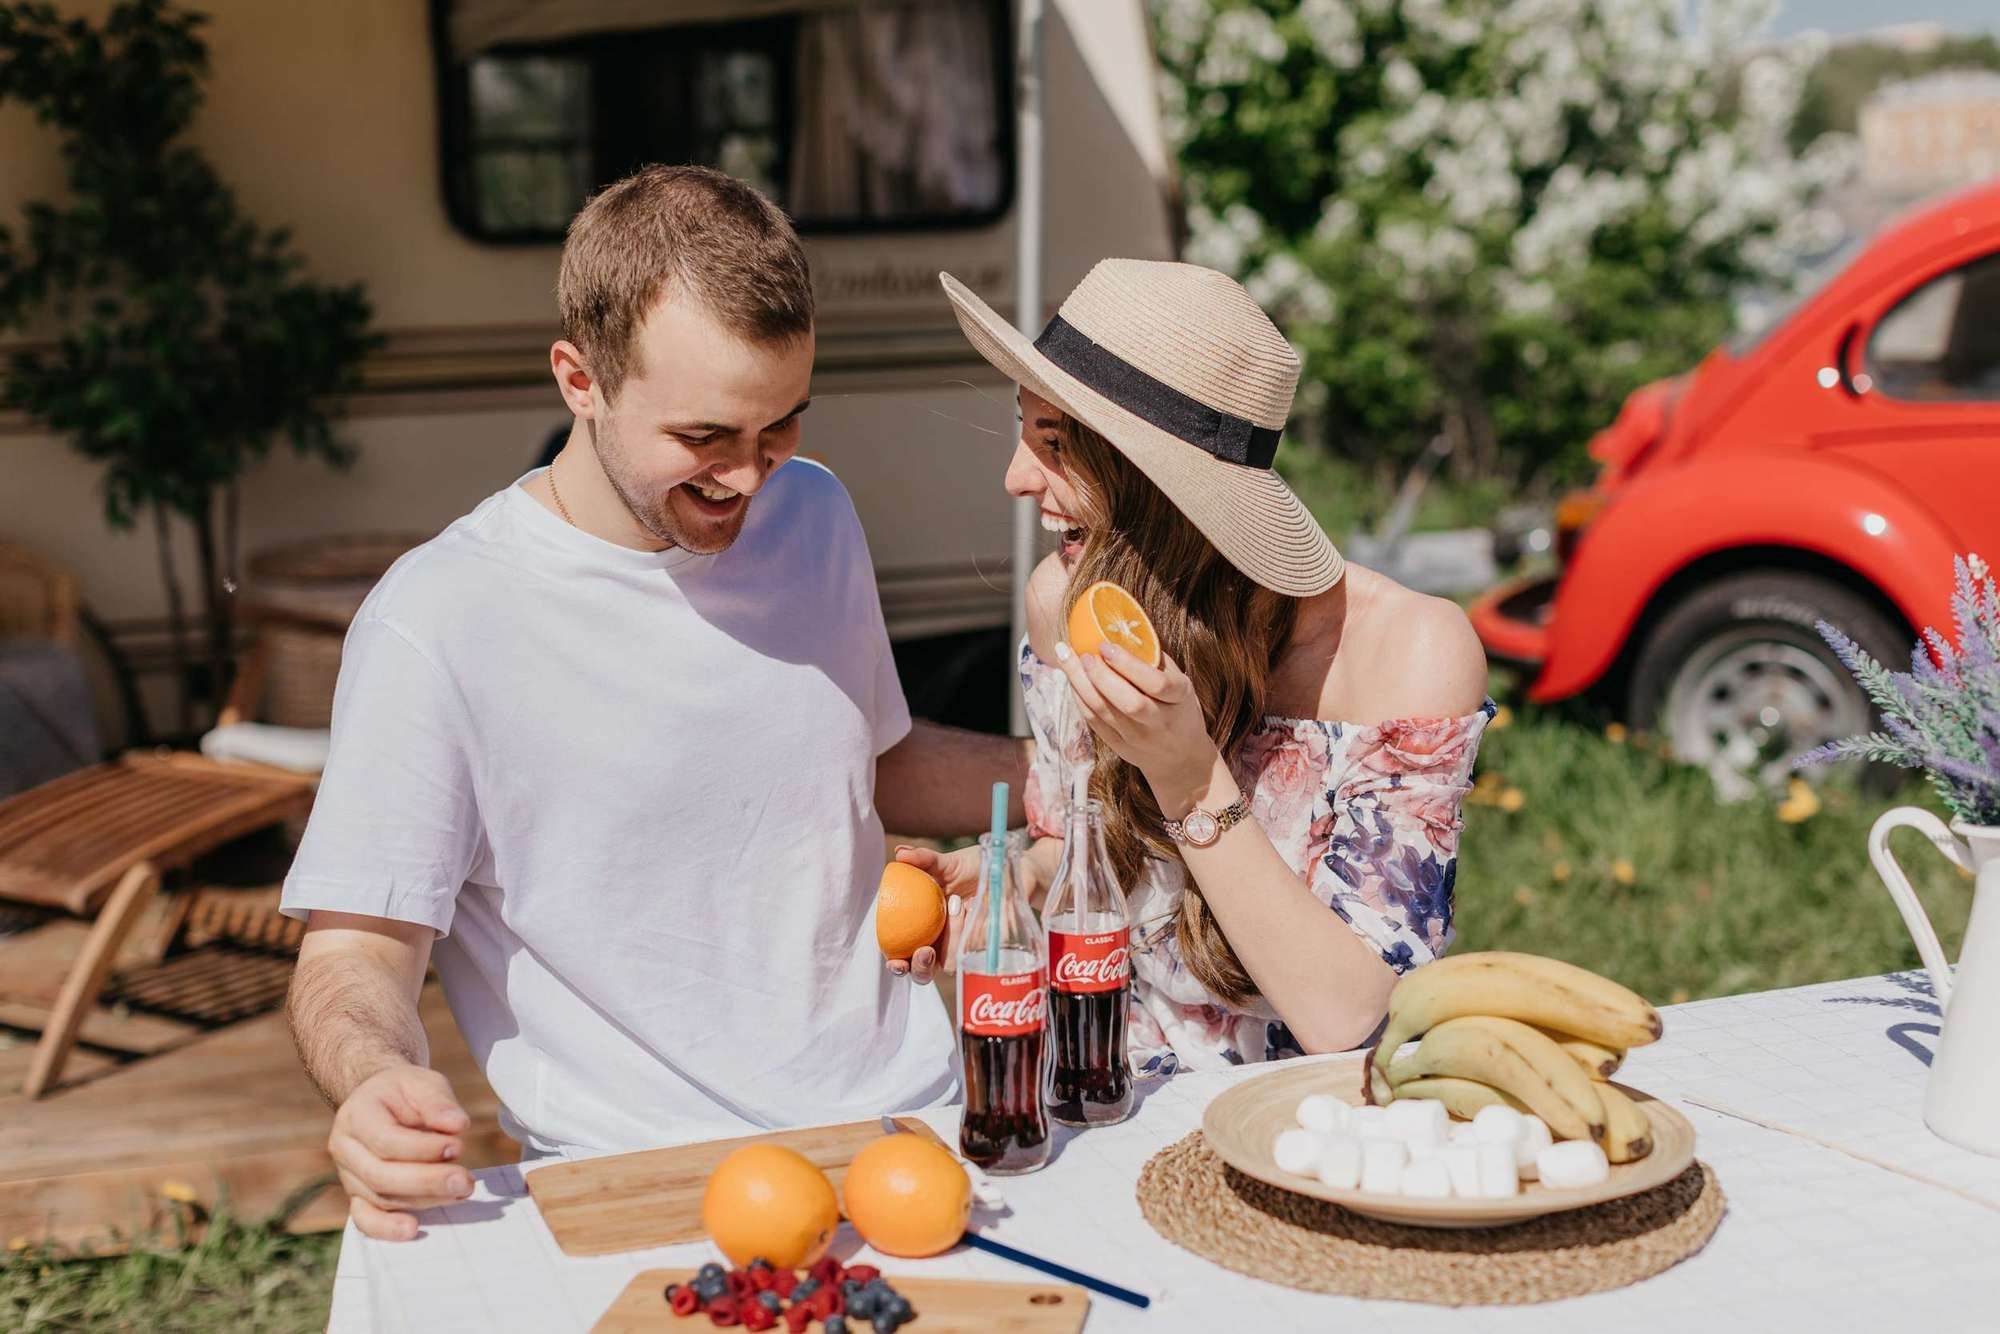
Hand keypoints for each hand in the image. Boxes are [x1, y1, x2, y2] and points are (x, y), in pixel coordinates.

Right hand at [328, 1062, 472, 1240]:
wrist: (381, 1101)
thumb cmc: (405, 1092)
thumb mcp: (424, 1083)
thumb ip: (439, 1102)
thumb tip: (458, 1126)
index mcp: (357, 1115)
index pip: (386, 1140)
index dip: (422, 1149)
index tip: (458, 1146)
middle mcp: (345, 1148)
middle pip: (381, 1175)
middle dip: (427, 1181)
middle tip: (465, 1181)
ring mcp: (348, 1175)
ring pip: (380, 1197)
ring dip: (424, 1200)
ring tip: (460, 1191)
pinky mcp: (357, 1195)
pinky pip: (364, 1218)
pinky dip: (386, 1228)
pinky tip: (413, 1229)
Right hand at [884, 843, 979, 985]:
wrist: (1006, 869)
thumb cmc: (973, 866)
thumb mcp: (948, 862)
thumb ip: (924, 859)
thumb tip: (899, 853)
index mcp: (921, 924)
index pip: (901, 952)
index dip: (895, 963)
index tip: (896, 961)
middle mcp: (939, 940)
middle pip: (922, 972)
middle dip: (919, 968)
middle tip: (926, 951)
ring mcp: (961, 947)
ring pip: (949, 965)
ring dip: (951, 938)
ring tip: (958, 906)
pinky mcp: (983, 948)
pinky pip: (973, 954)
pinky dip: (970, 934)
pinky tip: (972, 912)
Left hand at [1053, 640, 1218, 806]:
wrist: (1180, 758)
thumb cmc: (1179, 710)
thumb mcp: (1181, 684)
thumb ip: (1156, 661)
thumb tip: (1123, 630)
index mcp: (1179, 700)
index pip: (1156, 683)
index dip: (1128, 664)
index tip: (1106, 644)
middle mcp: (1158, 721)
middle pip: (1128, 702)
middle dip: (1100, 675)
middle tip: (1083, 653)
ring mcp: (1137, 737)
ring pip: (1104, 712)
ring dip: (1080, 683)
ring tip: (1066, 657)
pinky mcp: (1119, 746)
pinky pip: (1094, 722)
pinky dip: (1079, 698)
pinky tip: (1071, 678)